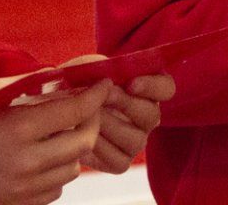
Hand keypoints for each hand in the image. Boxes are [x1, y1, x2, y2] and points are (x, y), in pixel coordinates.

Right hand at [0, 72, 110, 204]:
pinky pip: (54, 189)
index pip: (76, 110)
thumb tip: (78, 74)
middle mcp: (23, 163)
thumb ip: (39, 86)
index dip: (95, 95)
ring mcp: (20, 189)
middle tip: (87, 105)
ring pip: (72, 168)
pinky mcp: (15, 204)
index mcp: (18, 129)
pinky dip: (56, 171)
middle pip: (83, 142)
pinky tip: (41, 155)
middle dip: (90, 120)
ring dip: (73, 147)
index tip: (103, 83)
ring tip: (59, 130)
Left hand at [49, 61, 172, 172]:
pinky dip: (100, 148)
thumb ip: (93, 66)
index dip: (152, 86)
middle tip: (104, 97)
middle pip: (152, 115)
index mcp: (148, 90)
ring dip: (110, 126)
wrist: (61, 116)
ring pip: (136, 139)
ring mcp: (136, 141)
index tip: (131, 83)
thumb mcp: (84, 72)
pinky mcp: (121, 162)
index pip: (166, 88)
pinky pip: (119, 160)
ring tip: (88, 116)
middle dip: (126, 105)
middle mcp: (148, 117)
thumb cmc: (77, 88)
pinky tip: (85, 135)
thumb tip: (97, 67)